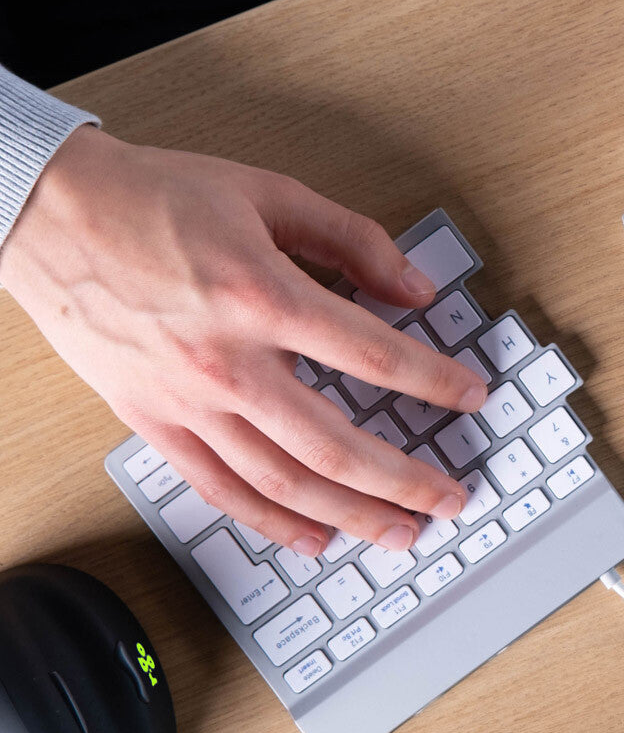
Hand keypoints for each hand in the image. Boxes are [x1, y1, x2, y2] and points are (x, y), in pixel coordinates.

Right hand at [0, 127, 487, 556]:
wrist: (44, 212)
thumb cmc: (153, 199)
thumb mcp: (268, 193)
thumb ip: (353, 239)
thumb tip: (414, 288)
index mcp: (260, 295)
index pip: (372, 355)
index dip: (433, 380)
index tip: (470, 395)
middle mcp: (226, 360)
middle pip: (335, 444)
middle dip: (404, 480)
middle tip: (449, 498)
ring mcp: (187, 402)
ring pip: (283, 482)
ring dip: (350, 515)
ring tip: (400, 532)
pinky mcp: (154, 423)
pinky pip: (220, 490)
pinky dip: (271, 522)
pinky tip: (313, 539)